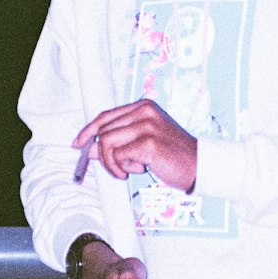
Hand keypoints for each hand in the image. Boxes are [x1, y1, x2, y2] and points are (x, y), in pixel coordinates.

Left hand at [73, 99, 196, 191]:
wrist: (199, 166)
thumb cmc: (172, 155)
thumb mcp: (141, 144)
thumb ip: (118, 142)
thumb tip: (90, 148)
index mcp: (143, 107)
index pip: (106, 116)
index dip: (88, 131)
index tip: (78, 144)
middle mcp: (144, 112)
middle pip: (104, 130)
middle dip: (102, 154)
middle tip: (114, 168)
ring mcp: (147, 126)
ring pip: (107, 143)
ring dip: (112, 163)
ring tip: (128, 170)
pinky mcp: (148, 143)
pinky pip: (118, 157)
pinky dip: (122, 168)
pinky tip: (139, 170)